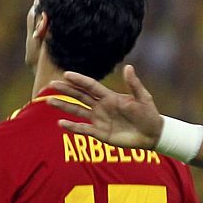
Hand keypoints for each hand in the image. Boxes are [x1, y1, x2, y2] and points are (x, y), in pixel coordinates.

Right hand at [48, 64, 162, 149]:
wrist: (153, 135)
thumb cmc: (149, 114)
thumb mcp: (143, 98)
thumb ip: (134, 84)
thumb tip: (128, 67)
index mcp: (110, 96)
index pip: (91, 86)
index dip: (79, 80)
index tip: (66, 74)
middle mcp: (101, 107)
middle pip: (80, 96)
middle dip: (66, 90)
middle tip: (52, 84)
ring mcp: (99, 120)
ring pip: (78, 111)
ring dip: (64, 106)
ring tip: (49, 101)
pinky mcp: (100, 133)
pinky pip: (83, 129)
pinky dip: (72, 127)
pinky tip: (61, 123)